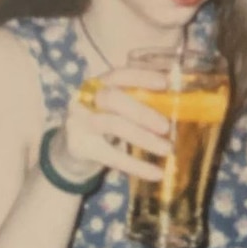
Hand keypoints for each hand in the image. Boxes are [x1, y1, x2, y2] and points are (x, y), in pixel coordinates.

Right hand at [50, 67, 172, 182]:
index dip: (141, 77)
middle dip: (142, 112)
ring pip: (113, 125)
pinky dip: (137, 166)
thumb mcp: (115, 110)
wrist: (69, 151)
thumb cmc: (102, 125)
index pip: (118, 74)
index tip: (165, 83)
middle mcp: (85, 99)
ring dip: (144, 137)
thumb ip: (137, 103)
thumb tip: (177, 104)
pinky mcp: (79, 147)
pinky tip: (156, 173)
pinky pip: (112, 156)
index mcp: (98, 84)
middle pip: (112, 98)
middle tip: (166, 127)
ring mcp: (78, 122)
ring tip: (167, 149)